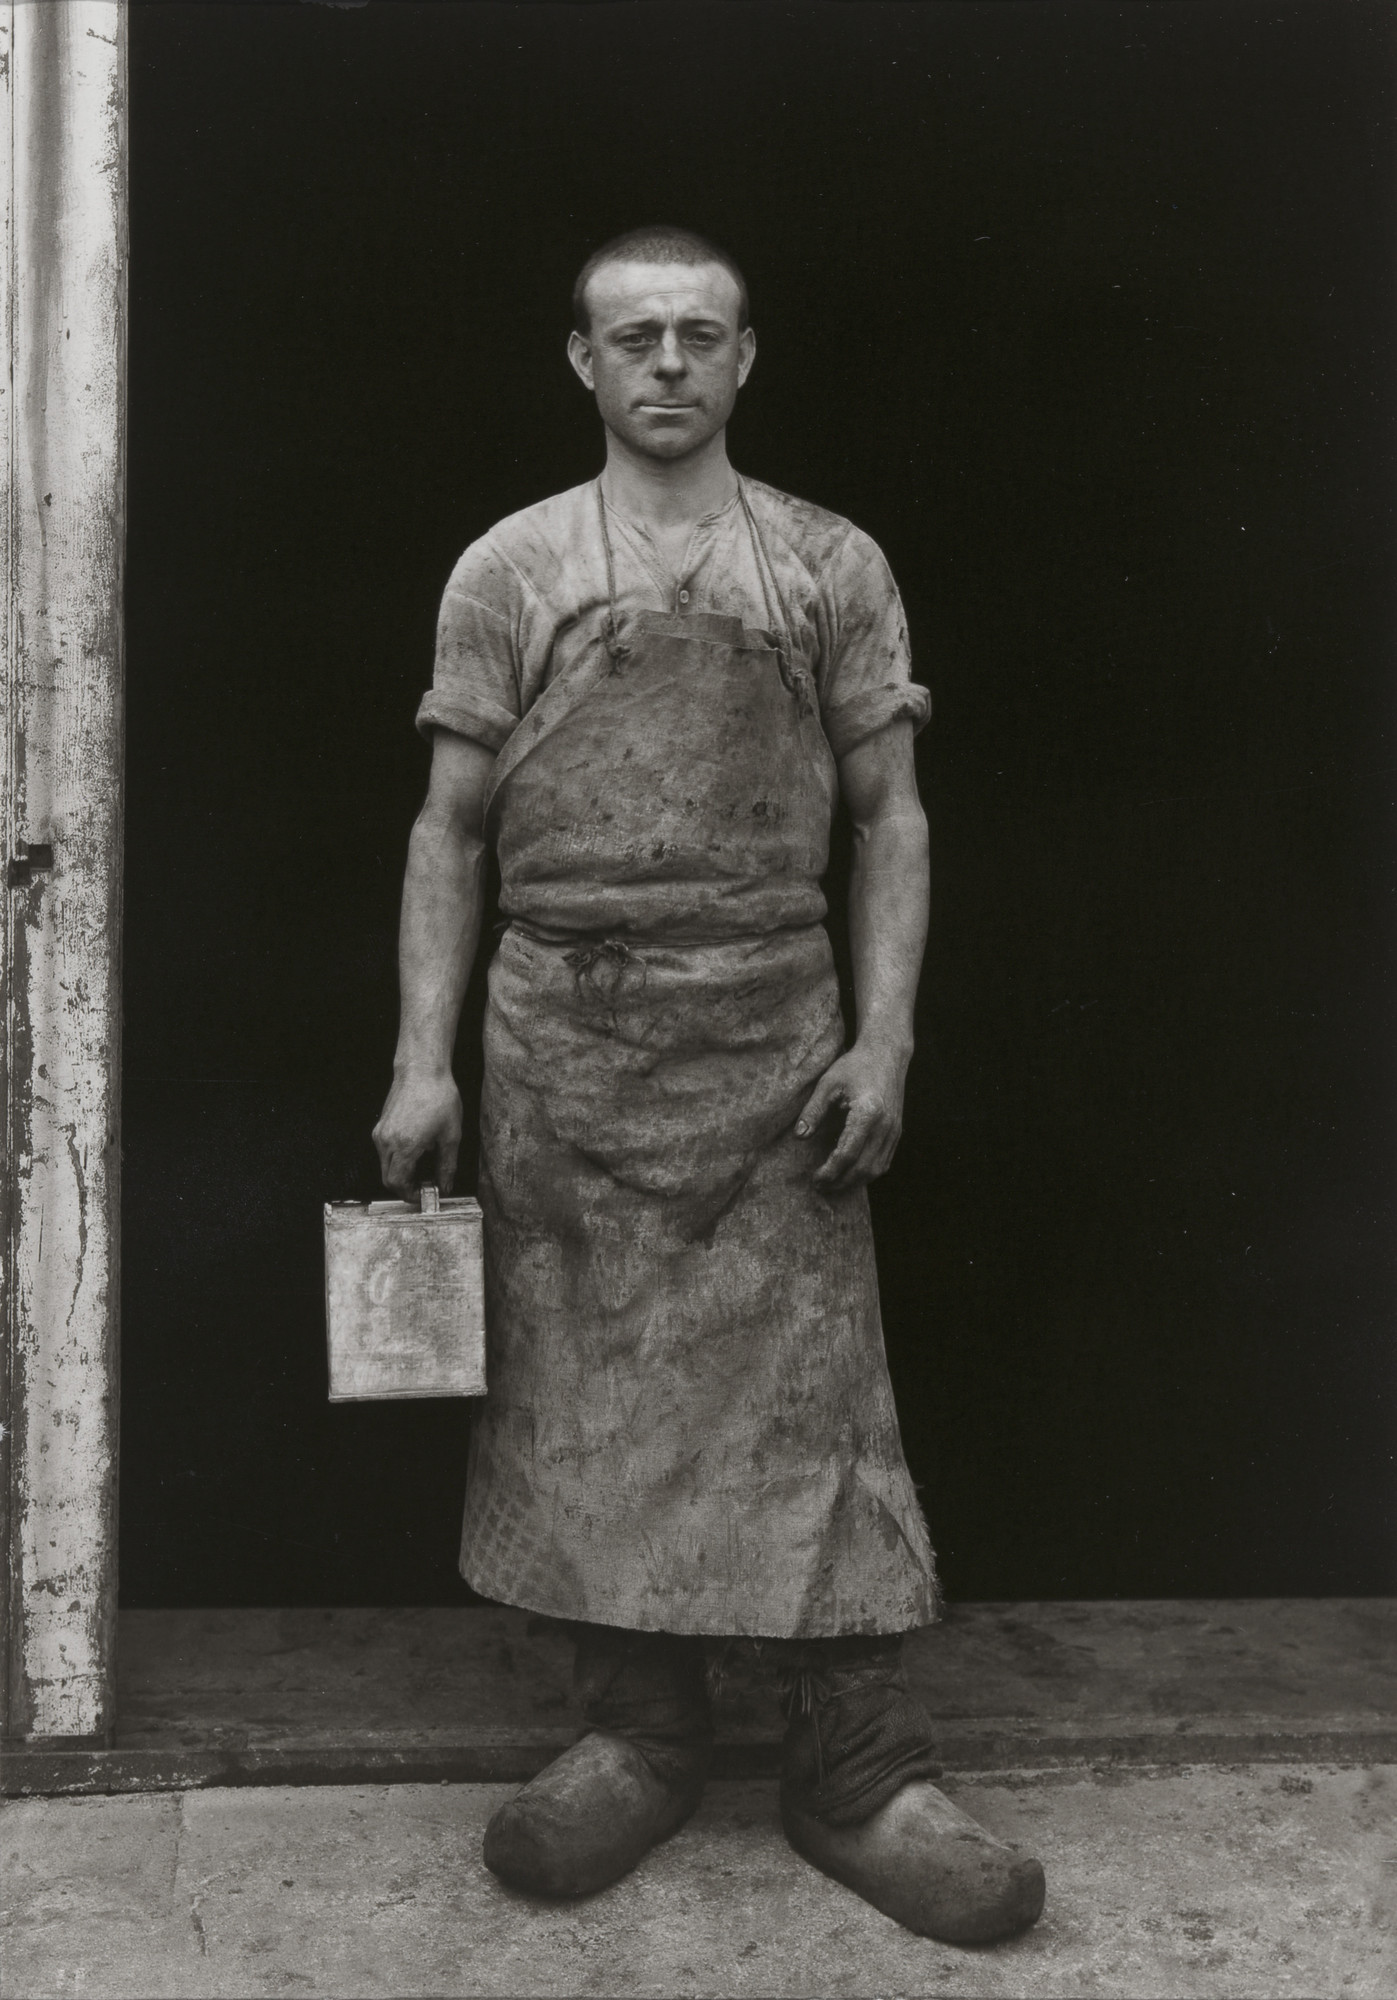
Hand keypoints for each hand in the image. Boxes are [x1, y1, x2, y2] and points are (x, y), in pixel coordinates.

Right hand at [373, 1070, 462, 1196]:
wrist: (422, 1071)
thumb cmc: (438, 1097)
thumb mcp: (451, 1136)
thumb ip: (447, 1166)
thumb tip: (444, 1186)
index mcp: (405, 1145)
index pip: (398, 1183)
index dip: (410, 1195)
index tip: (424, 1196)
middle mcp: (387, 1141)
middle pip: (388, 1179)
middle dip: (405, 1187)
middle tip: (425, 1187)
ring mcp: (380, 1133)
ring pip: (385, 1166)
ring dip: (401, 1173)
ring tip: (424, 1168)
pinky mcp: (380, 1127)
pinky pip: (384, 1152)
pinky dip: (397, 1160)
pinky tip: (417, 1151)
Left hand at [795, 1042, 908, 1193]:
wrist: (886, 1054)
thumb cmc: (856, 1065)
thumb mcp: (829, 1083)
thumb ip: (813, 1110)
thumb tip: (799, 1136)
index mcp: (868, 1113)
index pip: (848, 1154)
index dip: (830, 1171)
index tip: (814, 1179)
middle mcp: (885, 1126)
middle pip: (864, 1168)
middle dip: (841, 1182)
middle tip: (820, 1187)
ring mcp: (894, 1130)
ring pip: (877, 1169)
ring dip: (855, 1181)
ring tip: (833, 1185)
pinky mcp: (897, 1131)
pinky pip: (885, 1161)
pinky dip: (868, 1172)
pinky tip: (851, 1174)